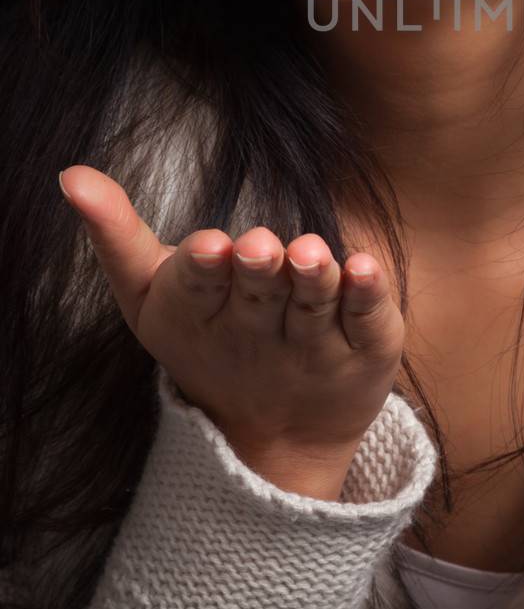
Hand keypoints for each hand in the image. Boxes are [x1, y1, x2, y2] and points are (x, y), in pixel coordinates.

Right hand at [57, 165, 406, 470]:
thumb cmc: (205, 336)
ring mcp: (314, 344)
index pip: (199, 288)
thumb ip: (114, 233)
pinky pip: (367, 320)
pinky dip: (367, 295)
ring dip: (315, 278)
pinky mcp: (364, 349)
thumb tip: (70, 174)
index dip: (204, 269)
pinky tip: (366, 266)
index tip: (211, 245)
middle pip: (259, 297)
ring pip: (315, 307)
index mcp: (201, 316)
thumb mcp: (151, 291)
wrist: (276, 434)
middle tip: (261, 244)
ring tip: (311, 252)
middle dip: (259, 271)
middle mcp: (258, 332)